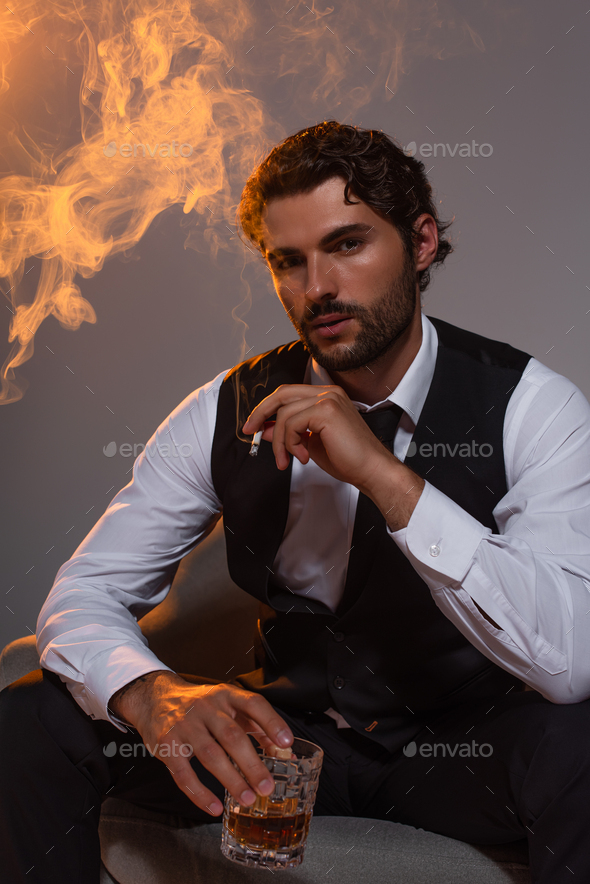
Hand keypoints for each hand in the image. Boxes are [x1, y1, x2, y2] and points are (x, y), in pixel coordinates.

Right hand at [109, 671, 293, 815]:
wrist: (156, 698)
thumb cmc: (201, 706)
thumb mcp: (229, 706)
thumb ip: (256, 726)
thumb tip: (283, 752)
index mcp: (226, 695)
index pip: (253, 704)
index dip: (271, 722)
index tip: (286, 742)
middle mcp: (206, 707)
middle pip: (232, 735)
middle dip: (251, 764)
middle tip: (266, 787)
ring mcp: (185, 725)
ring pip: (210, 754)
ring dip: (231, 779)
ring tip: (247, 798)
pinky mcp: (167, 745)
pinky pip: (184, 774)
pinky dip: (199, 793)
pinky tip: (214, 807)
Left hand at [242, 383, 393, 493]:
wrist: (371, 470)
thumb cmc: (349, 460)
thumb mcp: (310, 444)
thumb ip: (289, 433)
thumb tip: (267, 429)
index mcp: (326, 397)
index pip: (288, 394)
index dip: (267, 408)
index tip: (254, 426)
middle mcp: (328, 393)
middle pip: (282, 394)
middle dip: (261, 413)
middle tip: (251, 432)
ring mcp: (328, 399)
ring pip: (284, 414)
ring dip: (281, 442)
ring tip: (289, 459)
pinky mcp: (326, 410)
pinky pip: (292, 424)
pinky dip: (291, 443)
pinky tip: (303, 456)